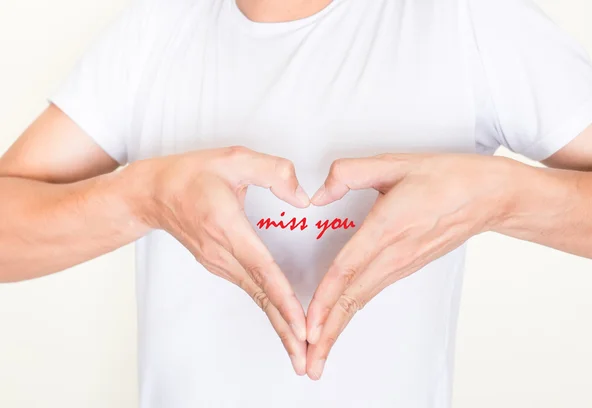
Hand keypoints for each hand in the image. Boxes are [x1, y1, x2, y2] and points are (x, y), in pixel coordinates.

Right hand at [129, 146, 310, 374]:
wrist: (152, 194)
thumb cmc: (190, 175)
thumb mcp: (234, 157)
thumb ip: (273, 171)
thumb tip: (303, 198)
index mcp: (226, 227)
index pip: (261, 268)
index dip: (283, 297)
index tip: (300, 323)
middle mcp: (221, 253)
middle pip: (260, 295)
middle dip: (285, 329)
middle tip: (306, 360)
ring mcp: (218, 263)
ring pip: (256, 298)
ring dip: (279, 326)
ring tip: (300, 351)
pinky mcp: (219, 265)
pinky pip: (250, 290)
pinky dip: (270, 310)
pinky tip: (284, 324)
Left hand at [304, 153, 513, 379]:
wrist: (489, 197)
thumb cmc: (447, 178)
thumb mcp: (394, 163)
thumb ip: (349, 173)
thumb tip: (318, 195)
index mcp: (387, 227)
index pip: (347, 270)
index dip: (324, 300)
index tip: (308, 326)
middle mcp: (394, 254)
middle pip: (353, 299)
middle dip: (328, 334)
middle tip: (309, 364)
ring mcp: (402, 264)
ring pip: (362, 301)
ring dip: (338, 328)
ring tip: (320, 353)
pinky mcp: (407, 266)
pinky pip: (372, 292)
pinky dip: (352, 311)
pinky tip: (339, 321)